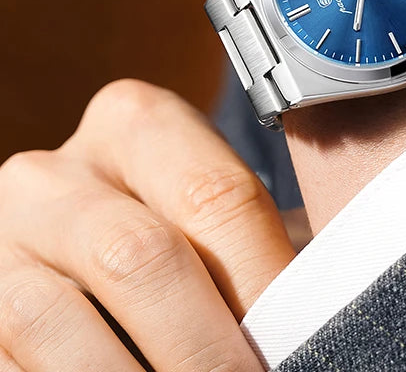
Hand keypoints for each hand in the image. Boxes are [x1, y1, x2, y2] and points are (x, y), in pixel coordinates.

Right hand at [0, 80, 295, 371]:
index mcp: (135, 124)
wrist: (80, 252)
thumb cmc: (177, 236)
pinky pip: (16, 364)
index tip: (297, 341)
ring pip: (60, 324)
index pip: (217, 196)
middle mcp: (54, 174)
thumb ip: (250, 248)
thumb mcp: (209, 218)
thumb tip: (310, 317)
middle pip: (142, 256)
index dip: (264, 281)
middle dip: (204, 345)